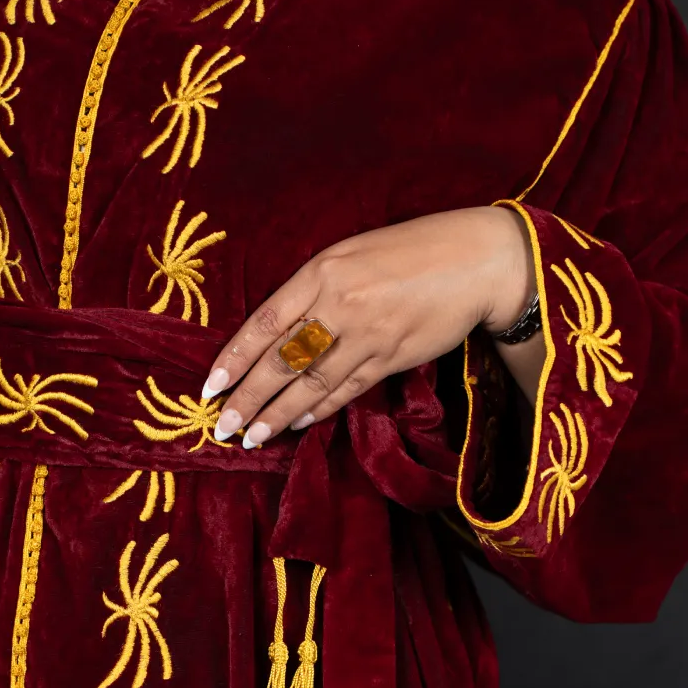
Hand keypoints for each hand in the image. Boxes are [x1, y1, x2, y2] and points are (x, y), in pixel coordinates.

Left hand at [202, 206, 535, 445]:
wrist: (478, 260)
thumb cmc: (411, 251)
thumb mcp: (352, 253)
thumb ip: (313, 289)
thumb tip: (276, 333)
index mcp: (322, 272)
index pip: (265, 323)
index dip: (233, 359)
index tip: (210, 387)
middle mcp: (340, 304)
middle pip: (281, 360)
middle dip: (248, 398)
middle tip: (222, 426)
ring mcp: (367, 334)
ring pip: (311, 383)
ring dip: (277, 414)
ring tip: (251, 437)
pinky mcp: (392, 356)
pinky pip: (346, 389)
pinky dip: (319, 409)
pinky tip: (297, 424)